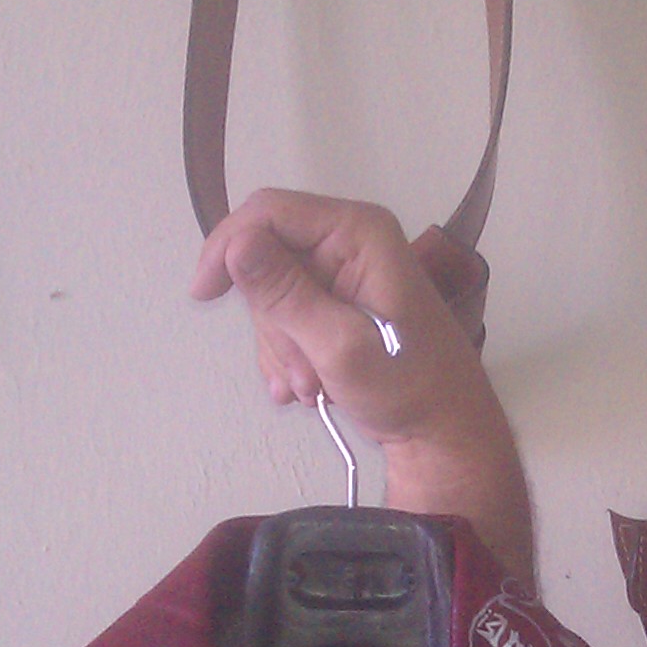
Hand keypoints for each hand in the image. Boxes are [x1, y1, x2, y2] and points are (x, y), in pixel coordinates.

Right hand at [191, 187, 492, 443]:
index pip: (269, 211)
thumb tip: (237, 243)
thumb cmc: (407, 389)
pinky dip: (290, 356)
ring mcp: (343, 274)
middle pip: (266, 257)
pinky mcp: (337, 304)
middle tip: (301, 370)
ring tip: (313, 386)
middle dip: (272, 320)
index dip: (229, 246)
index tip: (204, 294)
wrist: (442, 434)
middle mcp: (350, 242)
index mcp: (359, 232)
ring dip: (282, 347)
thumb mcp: (340, 345)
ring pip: (271, 295)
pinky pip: (287, 318)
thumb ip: (286, 294)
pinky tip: (311, 387)